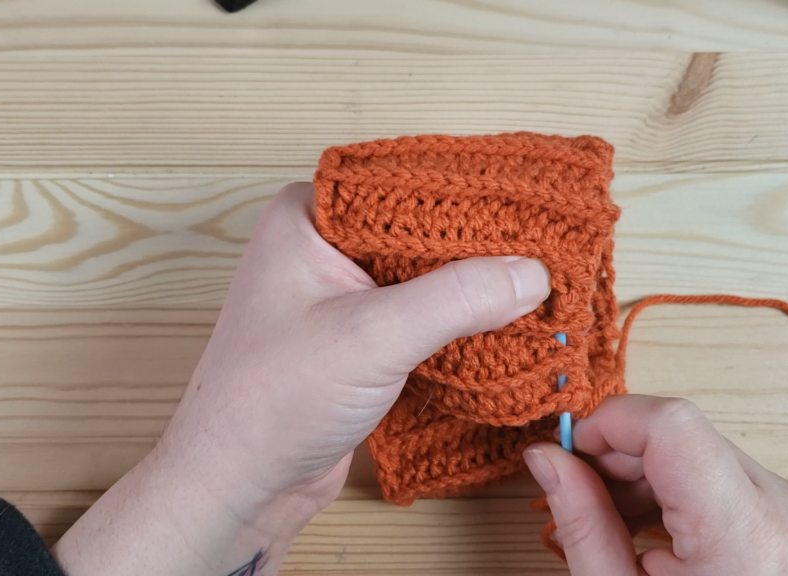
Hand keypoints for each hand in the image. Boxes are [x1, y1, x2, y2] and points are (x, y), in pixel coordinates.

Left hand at [53, 182, 550, 574]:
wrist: (239, 487)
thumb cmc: (269, 402)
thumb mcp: (369, 338)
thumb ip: (453, 299)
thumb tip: (530, 273)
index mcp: (308, 218)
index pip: (404, 183)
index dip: (470, 194)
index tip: (532, 203)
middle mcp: (324, 247)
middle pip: (420, 230)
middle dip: (480, 245)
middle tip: (549, 247)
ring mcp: (342, 295)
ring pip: (424, 276)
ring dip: (473, 287)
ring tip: (540, 284)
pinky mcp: (359, 339)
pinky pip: (420, 315)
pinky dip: (458, 322)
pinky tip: (505, 326)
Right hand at [524, 395, 787, 575]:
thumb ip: (583, 522)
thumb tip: (546, 457)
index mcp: (746, 538)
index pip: (671, 425)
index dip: (609, 424)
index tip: (570, 449)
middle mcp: (787, 513)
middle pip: (683, 436)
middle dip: (619, 455)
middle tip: (577, 490)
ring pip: (700, 450)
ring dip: (645, 475)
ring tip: (613, 523)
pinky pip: (722, 475)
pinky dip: (676, 491)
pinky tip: (647, 528)